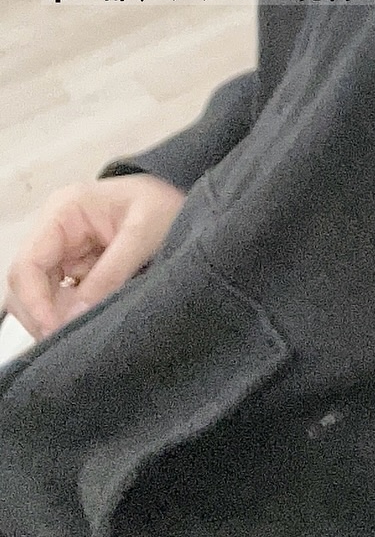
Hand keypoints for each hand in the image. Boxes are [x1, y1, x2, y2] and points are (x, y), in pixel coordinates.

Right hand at [5, 174, 185, 340]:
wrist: (185, 199)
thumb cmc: (164, 205)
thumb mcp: (144, 234)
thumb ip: (110, 273)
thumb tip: (72, 317)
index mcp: (63, 211)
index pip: (28, 264)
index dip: (34, 302)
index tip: (55, 330)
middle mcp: (54, 230)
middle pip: (27, 285)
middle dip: (44, 314)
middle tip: (72, 337)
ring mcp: (62, 249)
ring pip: (40, 296)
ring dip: (58, 316)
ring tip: (88, 327)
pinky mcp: (74, 266)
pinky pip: (61, 297)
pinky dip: (71, 313)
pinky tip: (93, 319)